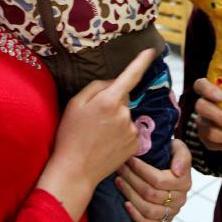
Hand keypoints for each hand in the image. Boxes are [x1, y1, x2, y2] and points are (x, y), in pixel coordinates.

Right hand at [36, 49, 155, 220]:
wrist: (75, 170)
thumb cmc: (70, 135)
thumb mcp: (75, 104)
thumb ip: (96, 87)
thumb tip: (113, 83)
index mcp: (108, 100)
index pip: (130, 76)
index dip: (141, 62)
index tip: (151, 51)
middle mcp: (124, 113)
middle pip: (123, 98)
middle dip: (112, 103)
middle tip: (94, 119)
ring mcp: (131, 129)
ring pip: (126, 116)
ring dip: (116, 120)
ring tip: (98, 135)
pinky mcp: (135, 144)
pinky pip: (130, 131)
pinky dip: (121, 134)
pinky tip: (107, 144)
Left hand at [115, 140, 191, 221]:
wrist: (174, 167)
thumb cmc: (173, 156)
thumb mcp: (180, 149)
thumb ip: (182, 157)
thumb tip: (178, 172)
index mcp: (183, 183)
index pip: (158, 180)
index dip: (140, 170)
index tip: (129, 159)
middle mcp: (179, 199)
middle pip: (150, 194)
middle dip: (131, 179)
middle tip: (119, 167)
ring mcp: (171, 211)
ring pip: (147, 209)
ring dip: (130, 194)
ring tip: (119, 181)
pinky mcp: (163, 219)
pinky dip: (135, 215)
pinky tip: (125, 203)